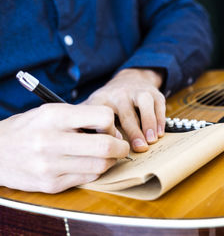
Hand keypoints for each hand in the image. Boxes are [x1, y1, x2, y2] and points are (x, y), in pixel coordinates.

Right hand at [0, 104, 128, 192]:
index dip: (112, 123)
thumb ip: (81, 117)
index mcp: (53, 116)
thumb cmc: (29, 128)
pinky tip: (88, 164)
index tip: (109, 128)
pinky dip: (95, 171)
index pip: (103, 117)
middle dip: (121, 147)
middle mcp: (50, 141)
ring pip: (100, 165)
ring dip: (110, 160)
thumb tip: (113, 131)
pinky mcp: (50, 185)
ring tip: (104, 154)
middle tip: (120, 146)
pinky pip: (88, 178)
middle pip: (105, 146)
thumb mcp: (50, 111)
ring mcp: (49, 166)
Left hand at [83, 68, 165, 151]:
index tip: (108, 146)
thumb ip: (83, 122)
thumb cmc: (109, 101)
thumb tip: (73, 143)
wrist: (130, 80)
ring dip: (149, 122)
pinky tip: (159, 134)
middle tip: (138, 148)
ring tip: (151, 140)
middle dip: (133, 131)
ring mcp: (138, 92)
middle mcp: (120, 94)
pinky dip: (160, 119)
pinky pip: (158, 105)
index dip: (105, 130)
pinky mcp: (154, 93)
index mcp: (102, 99)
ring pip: (144, 104)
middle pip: (126, 111)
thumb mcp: (93, 107)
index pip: (100, 113)